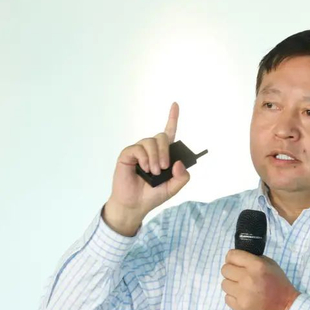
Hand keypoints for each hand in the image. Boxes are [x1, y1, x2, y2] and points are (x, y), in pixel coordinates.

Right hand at [103, 102, 190, 235]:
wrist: (135, 205)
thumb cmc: (152, 195)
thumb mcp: (173, 188)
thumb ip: (182, 177)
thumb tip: (179, 163)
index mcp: (162, 155)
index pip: (168, 133)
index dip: (172, 118)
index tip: (175, 105)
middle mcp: (151, 150)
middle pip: (161, 137)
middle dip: (165, 151)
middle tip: (164, 168)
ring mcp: (138, 152)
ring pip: (150, 142)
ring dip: (155, 157)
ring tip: (153, 171)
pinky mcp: (128, 155)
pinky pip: (138, 148)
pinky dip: (144, 158)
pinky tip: (144, 168)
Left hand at [220, 249, 300, 309]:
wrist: (285, 309)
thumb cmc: (279, 285)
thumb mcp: (271, 265)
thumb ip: (254, 259)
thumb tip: (237, 259)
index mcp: (257, 265)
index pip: (231, 255)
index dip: (232, 258)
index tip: (235, 263)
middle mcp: (248, 278)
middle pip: (225, 269)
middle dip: (231, 272)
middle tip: (239, 277)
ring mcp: (243, 294)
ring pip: (224, 284)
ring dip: (231, 285)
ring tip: (242, 288)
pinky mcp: (240, 307)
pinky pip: (227, 298)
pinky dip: (233, 298)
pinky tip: (243, 298)